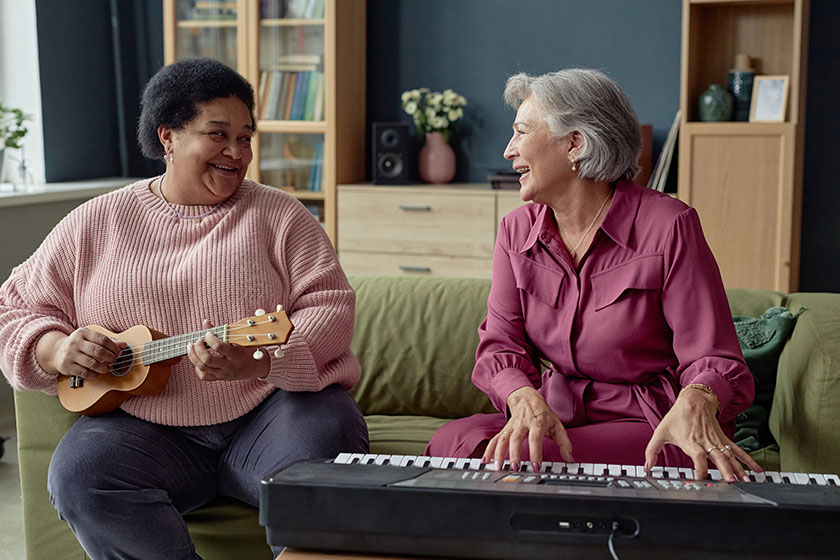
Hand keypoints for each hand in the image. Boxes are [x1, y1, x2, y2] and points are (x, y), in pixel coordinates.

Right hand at [36, 328, 126, 377]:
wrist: (57, 352)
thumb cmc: (80, 344)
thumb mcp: (91, 338)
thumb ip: (108, 341)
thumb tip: (125, 345)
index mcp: (83, 333)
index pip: (102, 339)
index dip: (114, 347)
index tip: (119, 353)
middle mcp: (75, 342)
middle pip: (97, 351)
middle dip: (110, 357)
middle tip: (114, 361)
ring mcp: (70, 354)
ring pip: (91, 363)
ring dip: (103, 367)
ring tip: (108, 369)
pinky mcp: (67, 366)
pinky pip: (84, 372)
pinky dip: (94, 374)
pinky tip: (98, 374)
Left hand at [187, 319, 269, 380]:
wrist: (257, 366)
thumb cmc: (248, 350)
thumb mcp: (239, 339)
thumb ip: (221, 331)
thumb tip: (206, 322)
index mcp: (236, 354)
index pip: (219, 347)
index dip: (210, 339)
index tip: (208, 333)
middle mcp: (229, 365)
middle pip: (207, 360)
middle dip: (198, 348)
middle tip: (197, 340)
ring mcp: (224, 373)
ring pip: (203, 368)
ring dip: (193, 356)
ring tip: (190, 347)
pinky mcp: (220, 378)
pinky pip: (205, 376)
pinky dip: (198, 368)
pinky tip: (197, 360)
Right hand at [483, 386, 573, 470]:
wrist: (527, 398)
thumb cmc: (542, 413)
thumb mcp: (557, 425)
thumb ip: (564, 443)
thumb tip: (570, 459)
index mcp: (537, 423)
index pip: (535, 438)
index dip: (535, 452)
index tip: (536, 466)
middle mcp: (522, 424)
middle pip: (516, 439)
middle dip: (514, 454)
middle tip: (515, 468)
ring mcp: (511, 427)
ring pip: (502, 439)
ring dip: (498, 453)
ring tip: (498, 467)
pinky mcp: (504, 430)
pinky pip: (494, 439)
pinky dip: (489, 450)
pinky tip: (486, 461)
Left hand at [645, 386, 762, 480]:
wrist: (694, 399)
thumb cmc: (677, 417)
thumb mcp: (660, 432)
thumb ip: (652, 450)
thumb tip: (647, 466)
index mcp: (691, 442)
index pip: (698, 457)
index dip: (700, 468)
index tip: (701, 478)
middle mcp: (706, 442)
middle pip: (718, 458)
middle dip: (725, 470)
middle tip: (731, 482)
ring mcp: (717, 441)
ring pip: (730, 457)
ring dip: (739, 469)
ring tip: (746, 482)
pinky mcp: (724, 439)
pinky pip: (738, 451)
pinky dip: (748, 460)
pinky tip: (756, 470)